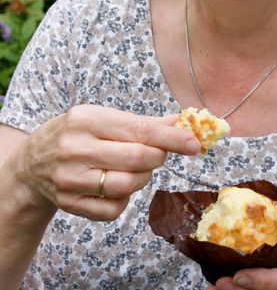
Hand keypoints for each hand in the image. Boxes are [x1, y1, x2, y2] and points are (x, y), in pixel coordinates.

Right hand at [14, 104, 200, 220]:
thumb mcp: (101, 117)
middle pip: (137, 159)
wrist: (31, 162)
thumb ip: (139, 122)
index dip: (171, 138)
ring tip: (136, 167)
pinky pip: (114, 208)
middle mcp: (75, 149)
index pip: (139, 130)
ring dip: (143, 177)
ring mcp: (70, 179)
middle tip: (158, 153)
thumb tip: (178, 123)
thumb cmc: (75, 134)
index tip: (195, 143)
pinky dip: (125, 198)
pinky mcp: (70, 204)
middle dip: (158, 157)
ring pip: (128, 185)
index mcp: (86, 119)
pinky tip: (116, 184)